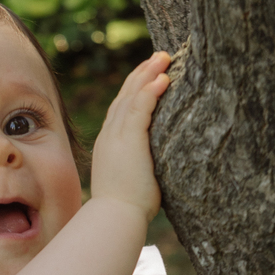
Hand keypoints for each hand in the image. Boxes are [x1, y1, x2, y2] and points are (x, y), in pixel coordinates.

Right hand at [89, 51, 170, 221]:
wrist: (115, 218)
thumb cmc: (125, 209)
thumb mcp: (131, 181)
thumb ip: (139, 168)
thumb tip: (152, 170)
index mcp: (110, 145)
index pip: (121, 110)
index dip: (134, 90)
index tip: (148, 76)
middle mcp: (110, 135)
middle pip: (124, 96)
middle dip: (141, 74)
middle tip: (158, 57)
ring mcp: (117, 136)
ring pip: (132, 96)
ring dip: (148, 74)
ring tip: (164, 58)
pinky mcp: (128, 139)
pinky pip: (140, 107)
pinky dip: (151, 90)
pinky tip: (164, 78)